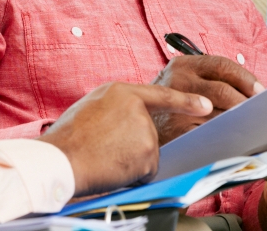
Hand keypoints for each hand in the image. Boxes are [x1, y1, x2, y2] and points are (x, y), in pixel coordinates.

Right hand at [38, 82, 212, 196]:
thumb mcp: (92, 105)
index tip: (205, 105)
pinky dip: (133, 175)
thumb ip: (117, 106)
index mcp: (121, 91)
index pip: (162, 95)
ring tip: (104, 156)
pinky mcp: (148, 154)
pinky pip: (146, 170)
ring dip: (131, 161)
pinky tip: (112, 168)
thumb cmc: (68, 137)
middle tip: (104, 147)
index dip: (186, 101)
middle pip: (149, 132)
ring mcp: (145, 131)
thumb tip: (131, 117)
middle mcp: (138, 108)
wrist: (61, 159)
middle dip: (132, 145)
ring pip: (148, 153)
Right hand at [150, 55, 264, 144]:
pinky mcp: (175, 130)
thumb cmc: (170, 103)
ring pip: (218, 114)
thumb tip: (255, 92)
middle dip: (246, 104)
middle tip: (261, 115)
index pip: (222, 65)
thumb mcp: (184, 81)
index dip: (246, 78)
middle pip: (222, 90)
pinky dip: (225, 138)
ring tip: (252, 128)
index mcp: (184, 64)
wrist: (137, 123)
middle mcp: (177, 80)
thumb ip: (212, 80)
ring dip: (238, 123)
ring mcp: (174, 106)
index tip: (262, 92)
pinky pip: (208, 134)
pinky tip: (234, 142)